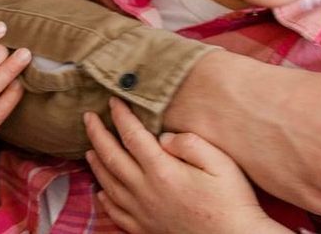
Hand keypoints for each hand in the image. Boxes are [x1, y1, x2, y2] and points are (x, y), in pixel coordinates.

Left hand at [85, 100, 284, 233]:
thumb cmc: (232, 201)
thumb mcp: (220, 163)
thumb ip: (189, 143)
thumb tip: (163, 138)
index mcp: (162, 171)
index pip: (132, 136)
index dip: (120, 116)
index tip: (113, 100)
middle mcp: (146, 192)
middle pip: (112, 158)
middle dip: (97, 134)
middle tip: (88, 117)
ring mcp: (144, 213)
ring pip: (109, 185)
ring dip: (96, 164)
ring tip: (89, 149)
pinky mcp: (147, 230)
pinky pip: (116, 213)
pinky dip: (105, 200)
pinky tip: (102, 192)